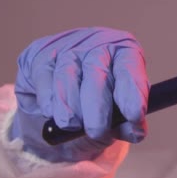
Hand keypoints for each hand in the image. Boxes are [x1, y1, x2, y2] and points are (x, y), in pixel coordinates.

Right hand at [9, 27, 148, 161]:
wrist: (57, 93)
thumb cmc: (97, 101)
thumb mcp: (115, 112)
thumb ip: (126, 122)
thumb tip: (135, 132)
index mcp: (125, 53)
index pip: (130, 68)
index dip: (133, 92)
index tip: (134, 116)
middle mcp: (99, 44)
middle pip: (98, 70)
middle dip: (98, 105)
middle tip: (97, 131)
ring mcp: (69, 47)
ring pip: (68, 73)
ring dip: (70, 103)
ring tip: (72, 125)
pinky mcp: (41, 54)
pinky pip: (44, 75)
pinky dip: (48, 96)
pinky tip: (50, 112)